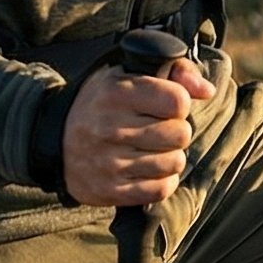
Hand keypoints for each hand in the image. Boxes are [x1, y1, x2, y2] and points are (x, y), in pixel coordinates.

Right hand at [62, 57, 214, 206]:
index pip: (177, 101)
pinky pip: (160, 189)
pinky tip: (152, 168)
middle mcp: (112, 127)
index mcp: (118, 92)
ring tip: (155, 147)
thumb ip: (173, 72)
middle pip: (180, 134)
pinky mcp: (110, 190)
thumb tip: (206, 90)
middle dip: (177, 129)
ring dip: (171, 155)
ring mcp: (110, 162)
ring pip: (174, 163)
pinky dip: (163, 180)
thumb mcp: (128, 73)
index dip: (180, 101)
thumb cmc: (101, 102)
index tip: (168, 103)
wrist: (55, 139)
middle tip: (161, 127)